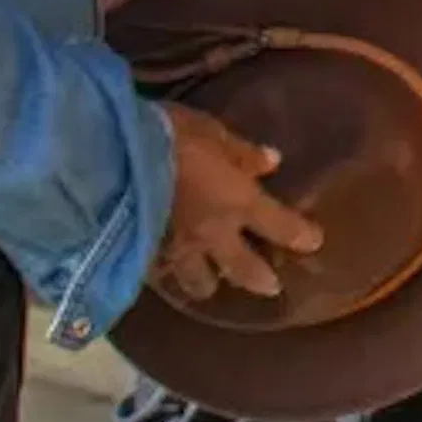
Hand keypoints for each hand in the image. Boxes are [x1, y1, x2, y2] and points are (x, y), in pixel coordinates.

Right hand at [153, 104, 322, 302]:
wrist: (108, 159)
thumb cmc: (168, 137)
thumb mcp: (212, 133)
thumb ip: (242, 154)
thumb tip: (272, 162)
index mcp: (237, 202)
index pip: (280, 226)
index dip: (300, 236)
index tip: (314, 242)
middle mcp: (212, 234)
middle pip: (243, 269)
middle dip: (259, 280)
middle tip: (271, 288)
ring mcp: (176, 250)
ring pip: (197, 282)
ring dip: (207, 282)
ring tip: (210, 282)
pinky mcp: (142, 256)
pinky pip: (162, 273)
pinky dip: (168, 274)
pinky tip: (165, 271)